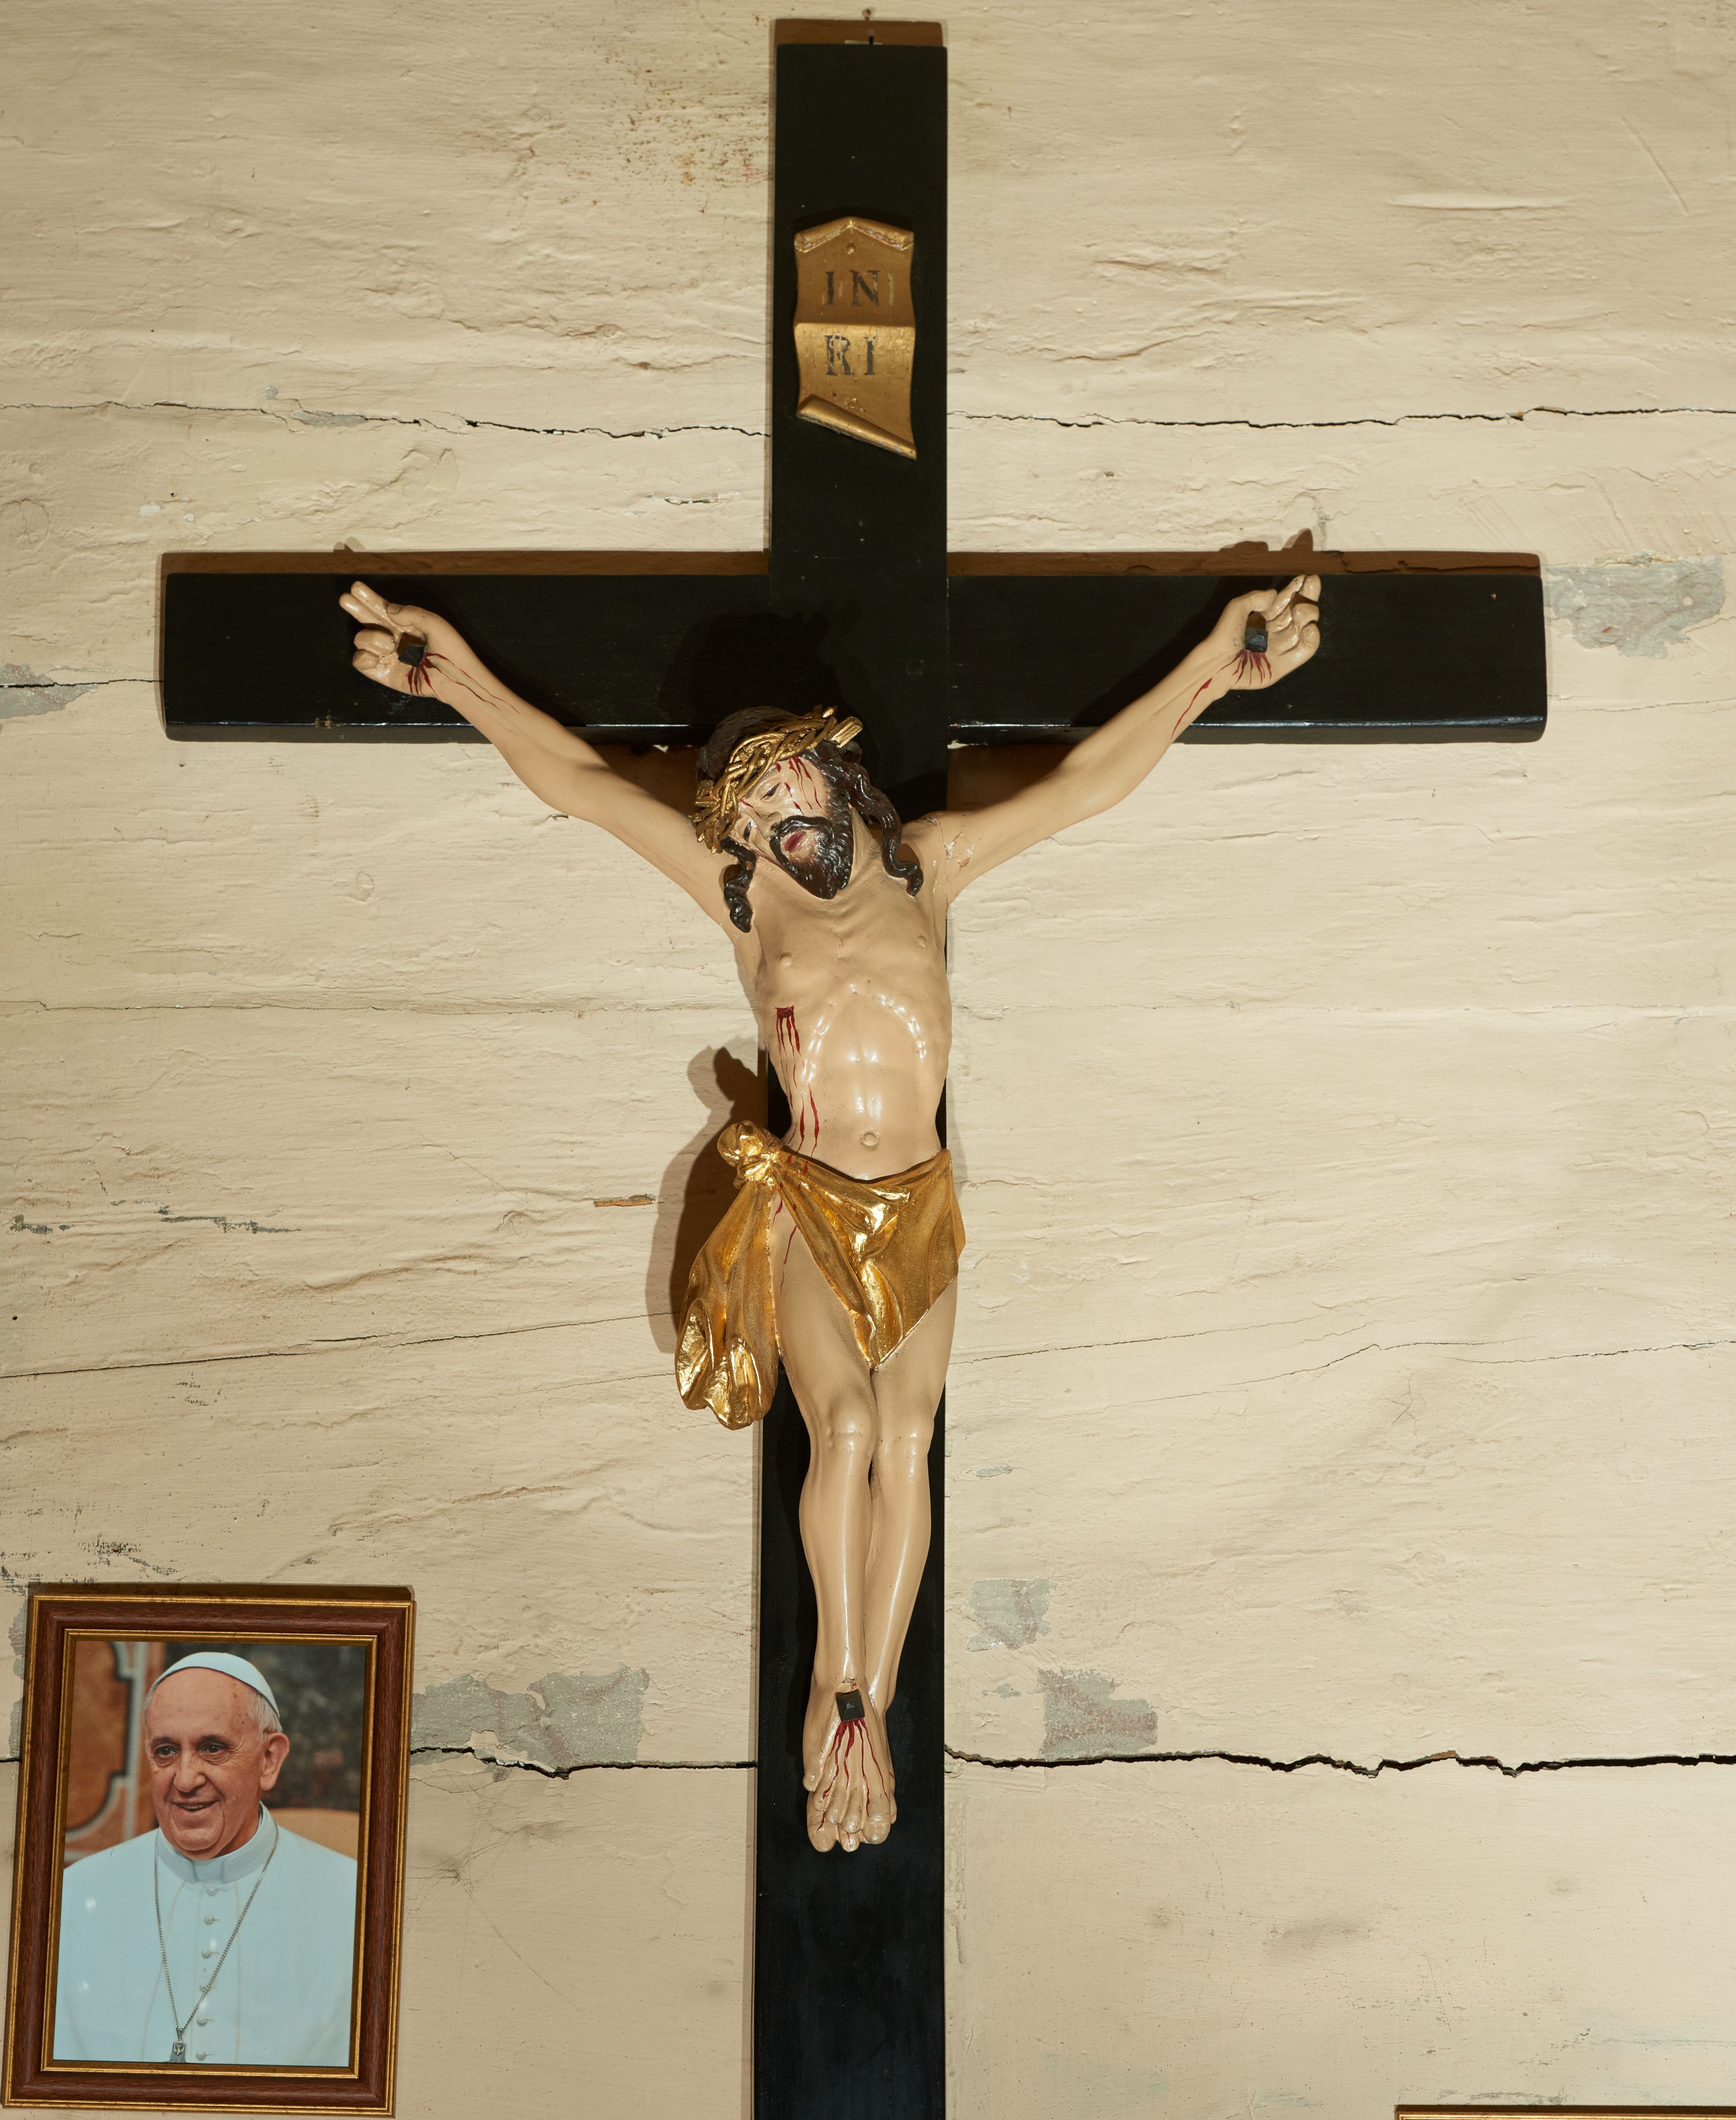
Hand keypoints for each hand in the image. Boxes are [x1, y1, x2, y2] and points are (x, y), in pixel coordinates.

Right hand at [339, 581, 472, 698]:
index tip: (356, 587)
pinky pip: (361, 661)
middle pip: (367, 620)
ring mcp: (387, 655)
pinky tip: (375, 657)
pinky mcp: (383, 672)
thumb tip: (389, 609)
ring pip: (361, 639)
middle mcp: (394, 638)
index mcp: (406, 624)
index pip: (383, 609)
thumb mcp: (435, 624)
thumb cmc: (451, 651)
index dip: (369, 598)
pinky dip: (363, 657)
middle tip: (345, 599)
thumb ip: (411, 613)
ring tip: (389, 644)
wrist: (454, 679)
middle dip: (356, 608)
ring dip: (370, 638)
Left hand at [1206, 573, 1321, 691]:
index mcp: (1263, 619)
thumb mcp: (1237, 607)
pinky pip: (1303, 652)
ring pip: (1304, 629)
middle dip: (1308, 598)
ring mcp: (1278, 650)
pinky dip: (1312, 639)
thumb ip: (1256, 597)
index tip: (1309, 578)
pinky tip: (1309, 627)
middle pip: (1299, 614)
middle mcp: (1273, 634)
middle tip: (1309, 587)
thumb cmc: (1222, 636)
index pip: (1286, 602)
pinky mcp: (1281, 667)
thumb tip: (1275, 594)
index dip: (1298, 590)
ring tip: (1301, 608)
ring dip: (1309, 615)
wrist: (1216, 663)